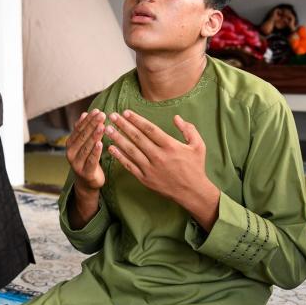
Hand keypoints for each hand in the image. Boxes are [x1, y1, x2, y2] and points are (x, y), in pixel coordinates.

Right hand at [66, 109, 106, 191]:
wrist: (86, 182)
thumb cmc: (86, 159)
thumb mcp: (83, 144)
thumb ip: (83, 130)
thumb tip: (84, 114)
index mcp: (70, 144)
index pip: (79, 129)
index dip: (88, 120)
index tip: (97, 111)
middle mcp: (71, 153)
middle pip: (83, 136)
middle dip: (93, 125)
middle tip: (102, 115)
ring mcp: (77, 163)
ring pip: (86, 147)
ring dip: (94, 136)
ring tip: (102, 126)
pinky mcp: (86, 173)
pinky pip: (91, 160)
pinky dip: (95, 152)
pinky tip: (100, 144)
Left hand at [105, 110, 219, 229]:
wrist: (192, 192)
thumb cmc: (195, 167)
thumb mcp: (198, 146)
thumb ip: (188, 130)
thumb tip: (176, 118)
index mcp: (171, 146)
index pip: (150, 129)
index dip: (137, 120)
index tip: (126, 112)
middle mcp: (159, 156)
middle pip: (137, 138)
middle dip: (123, 125)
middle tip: (112, 116)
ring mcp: (151, 168)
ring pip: (131, 151)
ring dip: (118, 139)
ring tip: (107, 129)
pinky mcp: (145, 179)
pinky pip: (130, 166)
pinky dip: (119, 157)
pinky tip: (111, 148)